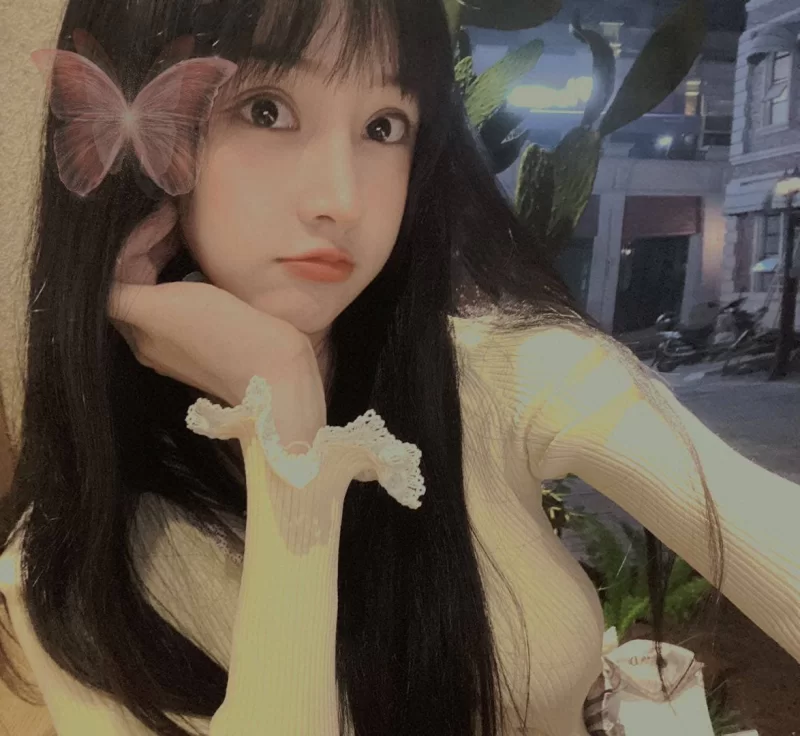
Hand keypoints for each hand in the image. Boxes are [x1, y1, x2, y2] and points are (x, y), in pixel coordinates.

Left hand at [108, 199, 326, 448]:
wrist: (278, 376)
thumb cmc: (224, 338)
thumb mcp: (163, 309)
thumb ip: (123, 291)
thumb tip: (106, 270)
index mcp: (138, 330)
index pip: (116, 274)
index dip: (134, 240)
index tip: (164, 215)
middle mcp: (153, 339)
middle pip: (136, 281)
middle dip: (149, 245)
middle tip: (175, 217)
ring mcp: (182, 342)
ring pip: (160, 289)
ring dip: (168, 257)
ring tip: (188, 234)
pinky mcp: (211, 343)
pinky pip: (184, 301)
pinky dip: (187, 275)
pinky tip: (207, 266)